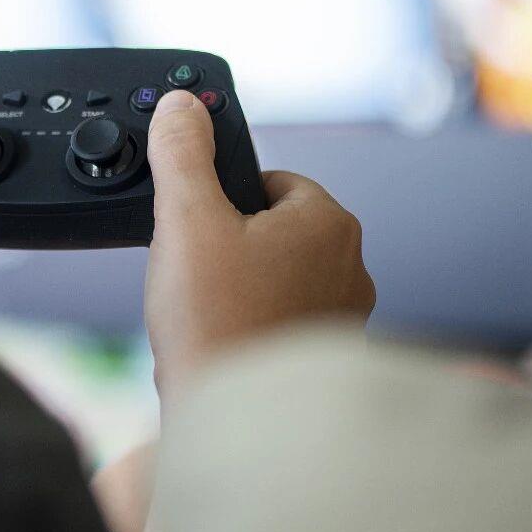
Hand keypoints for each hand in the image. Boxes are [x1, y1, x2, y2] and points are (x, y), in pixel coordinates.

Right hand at [144, 89, 374, 394]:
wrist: (239, 426)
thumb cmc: (219, 324)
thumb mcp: (187, 220)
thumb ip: (183, 154)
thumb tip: (181, 105)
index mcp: (328, 222)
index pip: (270, 180)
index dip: (222, 198)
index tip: (196, 225)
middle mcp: (350, 266)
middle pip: (272, 230)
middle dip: (230, 246)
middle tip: (195, 274)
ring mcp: (344, 316)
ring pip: (278, 278)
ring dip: (242, 288)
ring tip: (208, 314)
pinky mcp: (329, 359)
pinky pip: (283, 323)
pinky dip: (254, 327)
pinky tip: (226, 344)